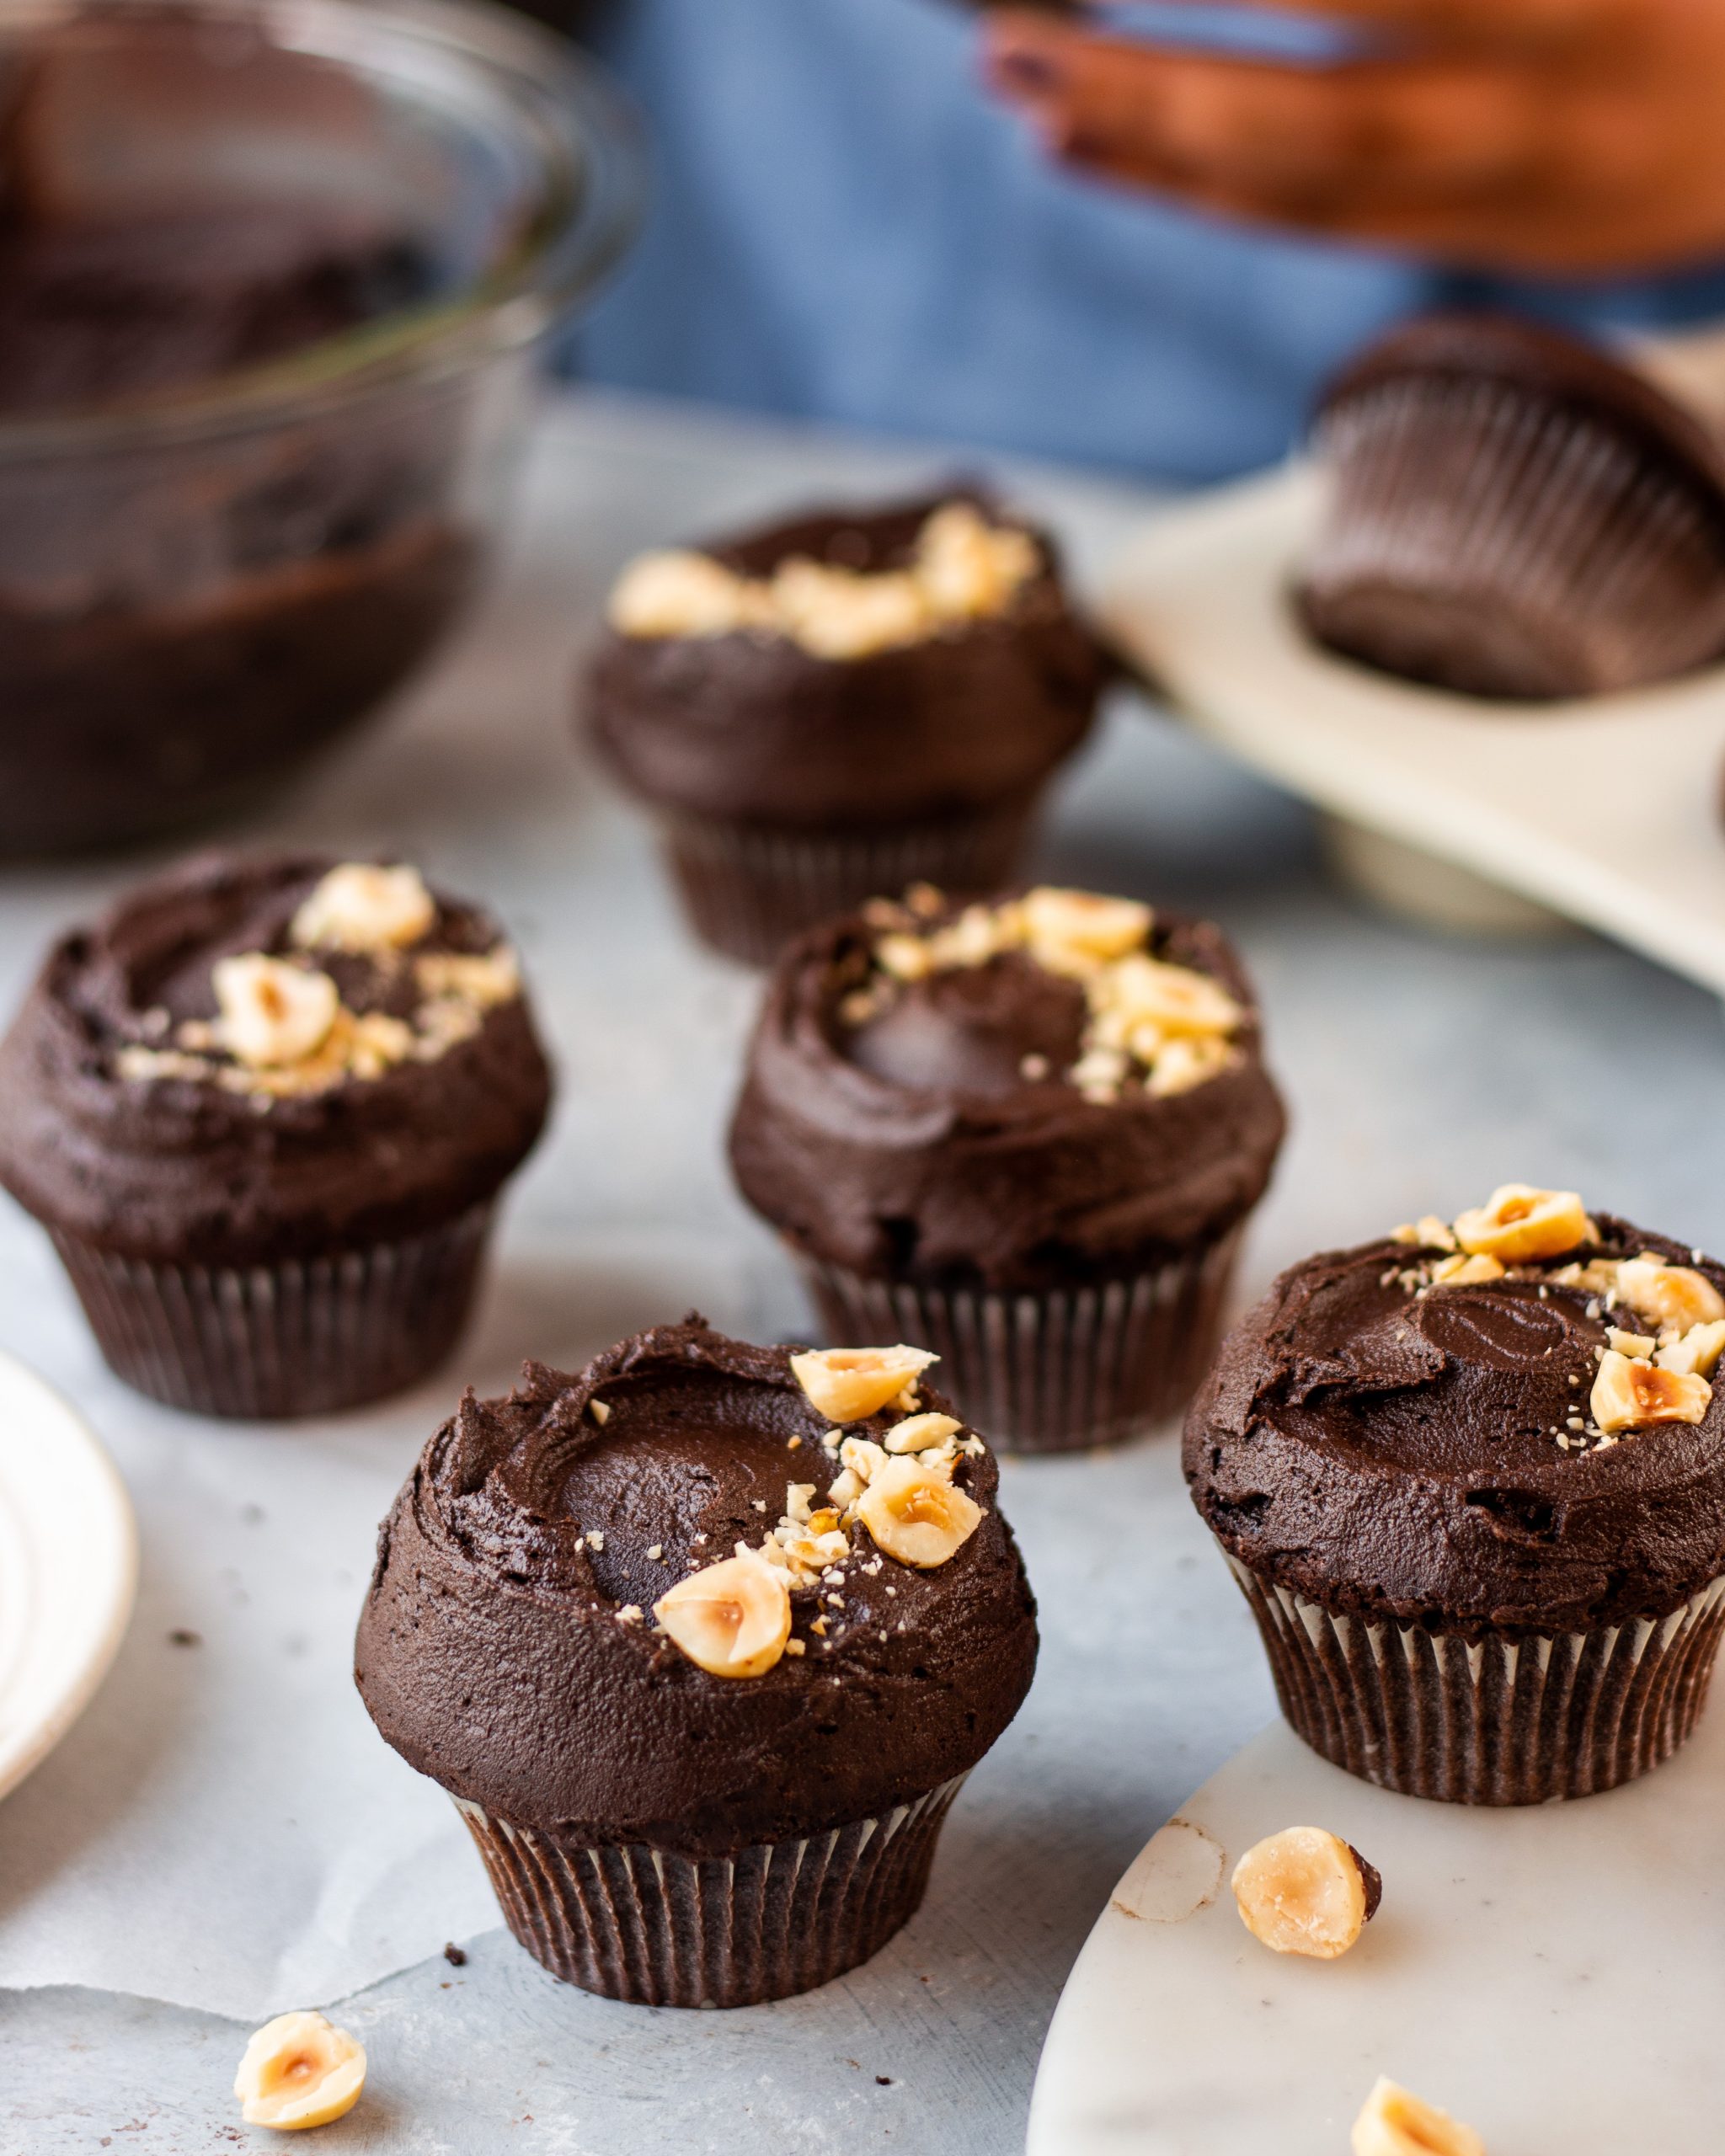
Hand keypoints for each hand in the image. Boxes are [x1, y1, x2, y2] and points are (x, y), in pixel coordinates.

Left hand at [981, 1, 1724, 274]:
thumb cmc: (1700, 6)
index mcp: (1570, 14)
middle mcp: (1531, 116)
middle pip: (1306, 120)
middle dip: (1147, 85)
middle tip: (1011, 42)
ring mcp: (1508, 192)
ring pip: (1296, 195)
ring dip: (1147, 153)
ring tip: (1027, 99)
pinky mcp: (1492, 235)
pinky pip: (1319, 228)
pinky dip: (1201, 194)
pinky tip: (1105, 157)